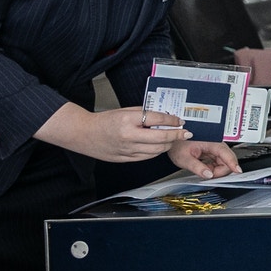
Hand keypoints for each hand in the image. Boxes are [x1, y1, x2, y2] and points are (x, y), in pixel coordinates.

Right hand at [37, 101, 188, 163]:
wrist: (84, 134)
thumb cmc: (104, 120)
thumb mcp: (124, 111)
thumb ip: (144, 114)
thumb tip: (164, 117)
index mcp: (128, 120)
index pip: (157, 120)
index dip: (172, 121)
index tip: (180, 121)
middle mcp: (129, 136)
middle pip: (161, 138)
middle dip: (176, 135)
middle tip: (185, 132)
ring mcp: (127, 150)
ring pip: (157, 150)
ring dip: (168, 144)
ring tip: (173, 139)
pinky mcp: (126, 159)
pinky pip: (147, 157)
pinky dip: (156, 151)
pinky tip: (159, 146)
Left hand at [171, 140, 240, 178]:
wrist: (173, 139)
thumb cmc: (177, 144)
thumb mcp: (184, 158)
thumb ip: (197, 167)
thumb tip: (209, 175)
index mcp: (211, 142)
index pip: (226, 154)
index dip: (233, 164)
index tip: (238, 171)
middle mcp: (215, 144)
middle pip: (227, 160)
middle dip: (220, 171)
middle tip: (207, 175)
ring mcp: (215, 148)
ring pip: (223, 162)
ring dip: (215, 170)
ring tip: (202, 169)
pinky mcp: (212, 151)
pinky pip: (218, 161)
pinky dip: (213, 167)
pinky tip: (204, 167)